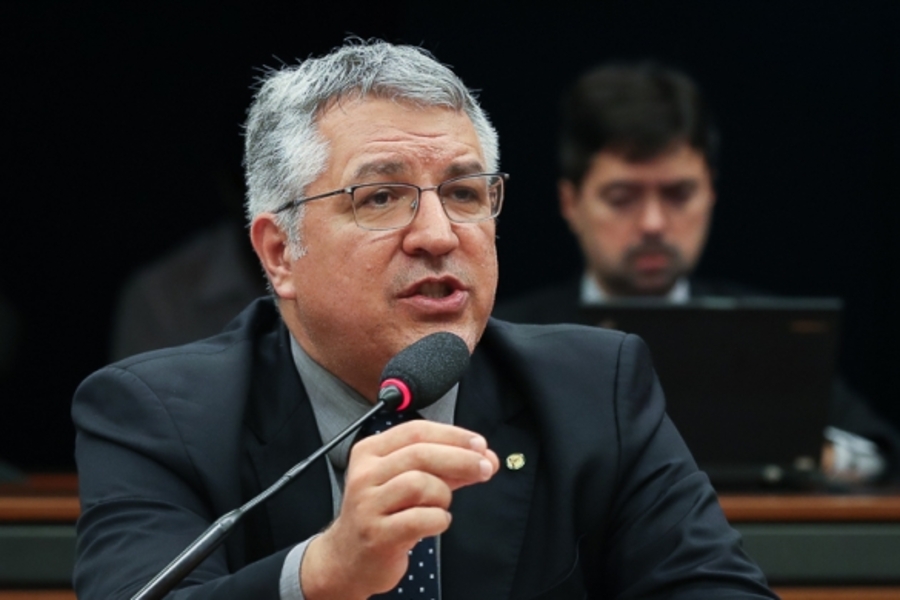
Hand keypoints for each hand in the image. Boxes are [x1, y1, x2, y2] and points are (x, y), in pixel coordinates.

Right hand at [300, 420, 498, 599]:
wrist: (348, 558)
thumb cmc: (383, 513)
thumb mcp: (406, 481)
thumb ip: (443, 467)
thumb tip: (485, 458)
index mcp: (370, 451)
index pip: (416, 431)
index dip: (453, 436)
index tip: (480, 444)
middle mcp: (365, 474)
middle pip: (420, 454)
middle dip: (461, 459)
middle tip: (486, 468)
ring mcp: (368, 505)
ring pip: (420, 484)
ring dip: (443, 495)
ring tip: (441, 505)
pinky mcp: (377, 535)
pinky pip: (421, 519)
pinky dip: (439, 519)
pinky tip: (436, 523)